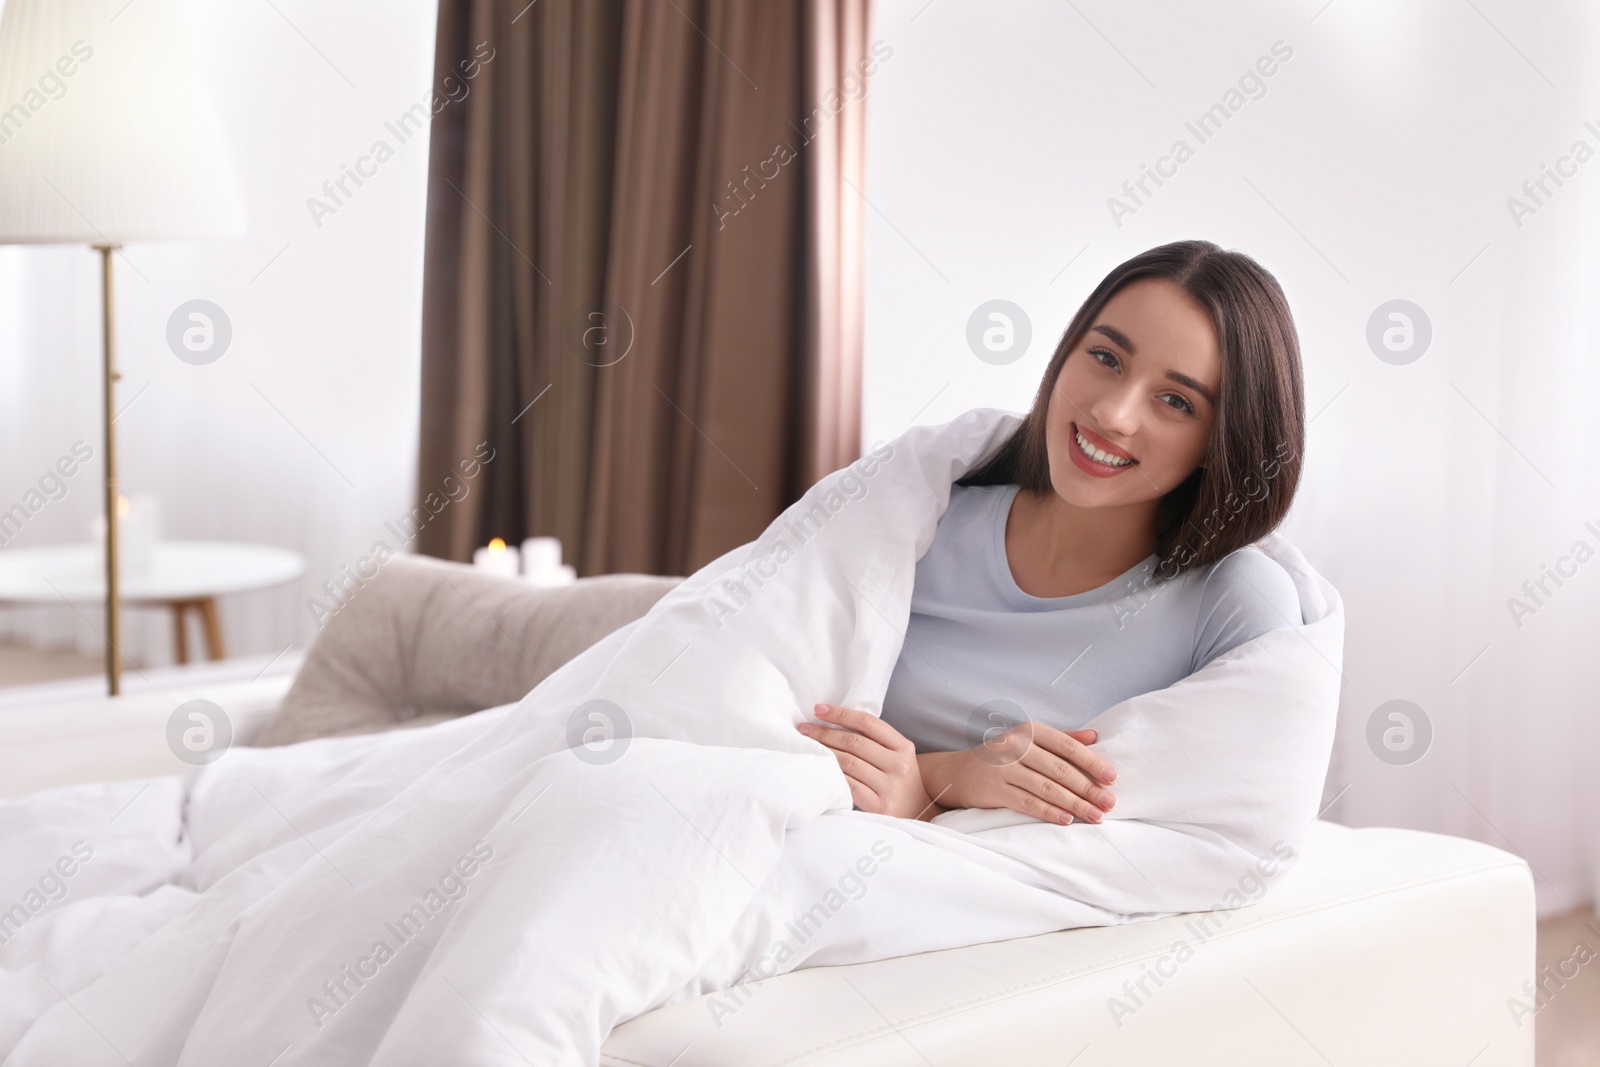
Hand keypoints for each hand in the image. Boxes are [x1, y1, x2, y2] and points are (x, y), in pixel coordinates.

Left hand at [797, 704, 943, 820]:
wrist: (918, 814)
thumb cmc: (899, 781)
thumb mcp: (898, 756)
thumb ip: (876, 741)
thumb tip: (835, 722)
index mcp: (903, 747)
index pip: (868, 723)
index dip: (841, 713)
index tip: (819, 709)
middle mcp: (899, 765)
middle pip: (854, 742)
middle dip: (825, 732)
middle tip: (804, 728)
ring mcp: (890, 786)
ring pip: (848, 762)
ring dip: (824, 752)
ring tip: (807, 746)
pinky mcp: (880, 806)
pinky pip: (849, 785)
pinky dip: (832, 775)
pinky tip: (820, 769)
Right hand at [916, 722, 1116, 825]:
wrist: (956, 772)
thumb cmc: (1000, 756)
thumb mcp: (1028, 740)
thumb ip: (1061, 738)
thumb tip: (1096, 737)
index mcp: (1029, 731)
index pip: (1067, 746)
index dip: (1092, 762)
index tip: (1112, 778)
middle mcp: (1016, 746)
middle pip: (1060, 769)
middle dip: (1088, 788)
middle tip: (1110, 803)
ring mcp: (1003, 768)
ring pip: (1047, 788)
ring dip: (1075, 804)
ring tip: (1096, 815)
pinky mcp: (994, 790)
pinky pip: (1027, 803)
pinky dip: (1049, 812)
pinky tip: (1067, 820)